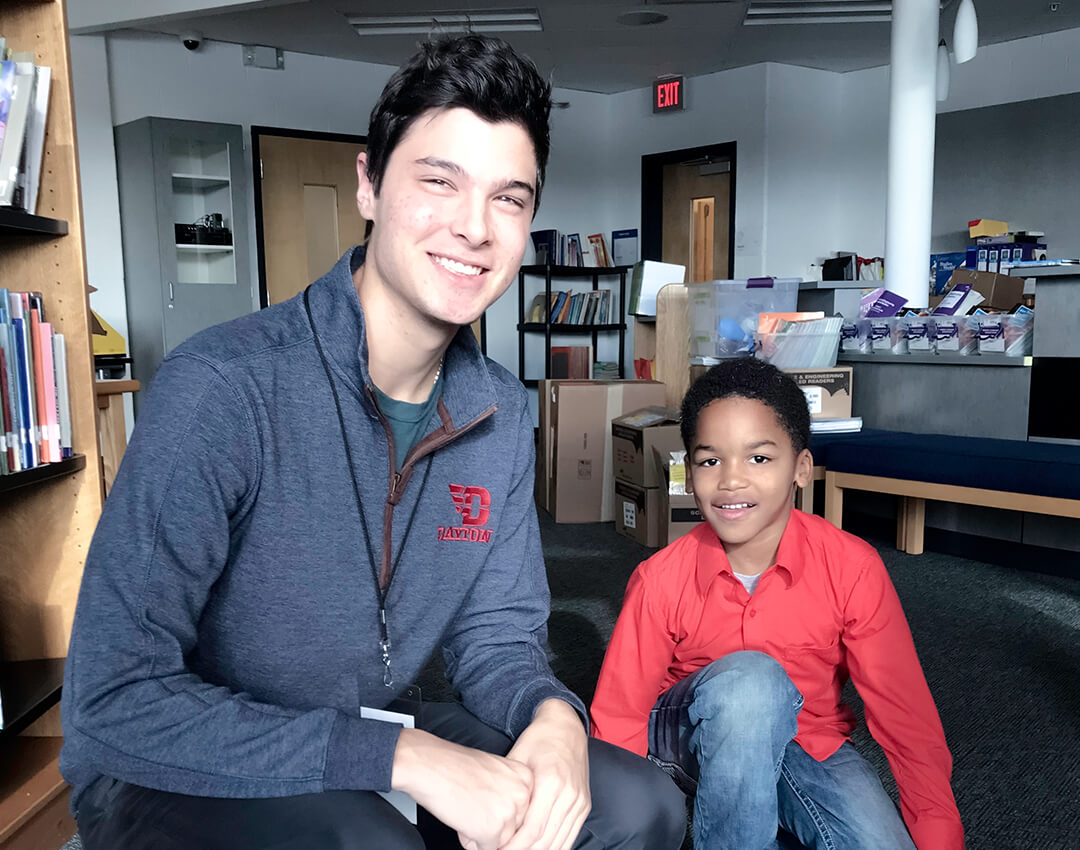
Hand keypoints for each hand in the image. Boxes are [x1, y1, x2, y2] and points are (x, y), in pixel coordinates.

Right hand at [391, 727, 533, 849]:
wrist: (429, 765)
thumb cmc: (454, 765)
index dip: (498, 809)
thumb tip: (510, 815)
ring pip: (500, 841)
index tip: (485, 800)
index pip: (521, 810)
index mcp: (525, 777)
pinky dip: (470, 840)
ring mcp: (509, 812)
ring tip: (465, 811)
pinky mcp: (492, 830)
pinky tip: (461, 820)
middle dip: (491, 823)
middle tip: (472, 805)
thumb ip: (509, 791)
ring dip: (480, 833)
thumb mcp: (494, 771)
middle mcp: (522, 794)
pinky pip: (485, 849)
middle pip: (513, 827)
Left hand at [501, 699, 590, 849]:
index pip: (532, 830)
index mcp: (550, 782)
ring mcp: (580, 802)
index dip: (514, 847)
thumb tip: (492, 822)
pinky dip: (554, 848)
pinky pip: (570, 836)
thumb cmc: (537, 740)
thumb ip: (510, 790)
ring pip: (559, 843)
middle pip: (546, 841)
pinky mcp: (584, 805)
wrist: (565, 726)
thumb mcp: (517, 760)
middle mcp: (569, 795)